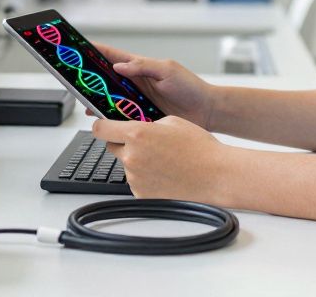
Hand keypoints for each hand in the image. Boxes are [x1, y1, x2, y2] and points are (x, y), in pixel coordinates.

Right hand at [88, 43, 217, 128]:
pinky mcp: (140, 116)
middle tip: (74, 80)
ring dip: (97, 100)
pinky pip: (120, 116)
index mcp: (140, 67)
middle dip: (89, 78)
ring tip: (84, 102)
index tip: (77, 48)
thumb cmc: (191, 87)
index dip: (94, 51)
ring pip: (109, 99)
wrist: (206, 112)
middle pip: (105, 79)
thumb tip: (119, 66)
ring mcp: (136, 100)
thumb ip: (143, 66)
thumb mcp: (168, 70)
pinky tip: (102, 120)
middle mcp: (135, 83)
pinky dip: (110, 117)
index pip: (112, 56)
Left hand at [92, 116, 231, 200]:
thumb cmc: (199, 148)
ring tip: (163, 160)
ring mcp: (135, 178)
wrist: (216, 175)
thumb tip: (135, 126)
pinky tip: (164, 173)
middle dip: (123, 143)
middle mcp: (132, 157)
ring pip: (126, 165)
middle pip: (112, 147)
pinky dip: (145, 177)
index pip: (100, 129)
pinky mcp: (141, 194)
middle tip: (145, 143)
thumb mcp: (171, 121)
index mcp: (137, 135)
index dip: (100, 125)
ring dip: (137, 161)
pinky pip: (136, 181)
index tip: (103, 125)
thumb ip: (147, 123)